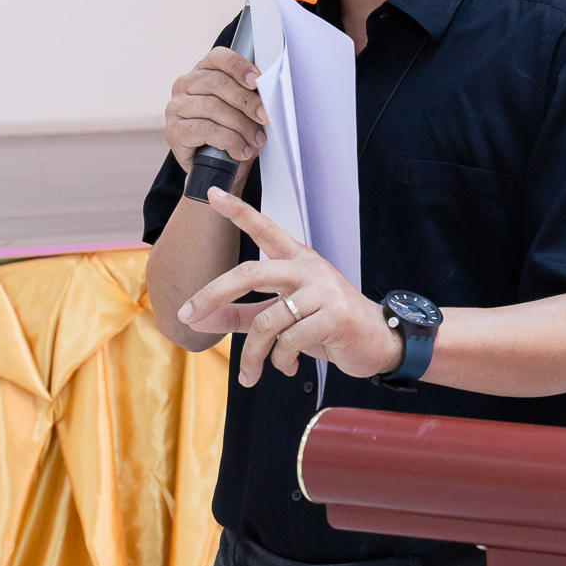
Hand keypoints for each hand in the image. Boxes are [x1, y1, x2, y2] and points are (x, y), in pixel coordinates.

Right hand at [164, 46, 266, 176]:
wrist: (215, 166)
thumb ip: (253, 96)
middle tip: (266, 117)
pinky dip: (230, 141)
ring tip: (257, 140)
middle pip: (218, 83)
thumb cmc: (232, 129)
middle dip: (247, 101)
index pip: (219, 58)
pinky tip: (241, 150)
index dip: (239, 67)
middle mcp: (185, 84)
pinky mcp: (174, 131)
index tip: (257, 81)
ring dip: (242, 126)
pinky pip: (206, 130)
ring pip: (214, 108)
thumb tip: (270, 93)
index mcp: (204, 70)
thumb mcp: (244, 109)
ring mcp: (176, 107)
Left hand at [177, 187, 402, 386]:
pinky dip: (279, 361)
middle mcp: (309, 268)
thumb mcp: (283, 316)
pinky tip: (287, 367)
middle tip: (188, 314)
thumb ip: (241, 314)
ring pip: (265, 320)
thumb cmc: (327, 324)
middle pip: (250, 272)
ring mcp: (324, 290)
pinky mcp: (335, 316)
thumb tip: (199, 319)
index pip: (266, 229)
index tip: (214, 193)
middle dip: (213, 293)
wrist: (377, 342)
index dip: (239, 211)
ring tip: (251, 372)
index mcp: (298, 261)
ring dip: (251, 354)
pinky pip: (288, 342)